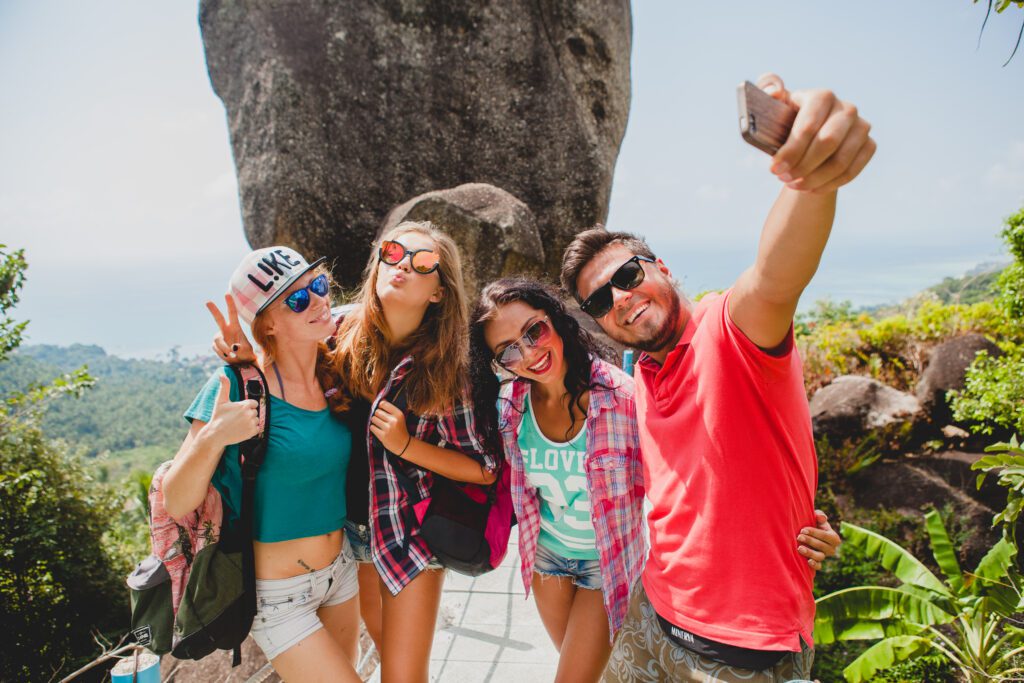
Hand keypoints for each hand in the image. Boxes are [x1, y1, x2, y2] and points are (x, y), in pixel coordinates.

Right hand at [206, 375, 259, 446]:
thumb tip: (221, 375)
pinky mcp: (252, 432)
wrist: (216, 434)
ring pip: (256, 420)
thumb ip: (224, 387)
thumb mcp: (220, 401)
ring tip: (239, 424)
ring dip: (250, 421)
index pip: (253, 403)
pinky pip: (257, 428)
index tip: (238, 411)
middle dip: (248, 414)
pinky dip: (252, 429)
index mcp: (244, 405)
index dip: (246, 406)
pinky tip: (242, 429)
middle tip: (236, 418)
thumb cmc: (218, 416)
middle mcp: (250, 414)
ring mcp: (252, 423)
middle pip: (254, 411)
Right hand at [207, 295, 256, 363]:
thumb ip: (242, 349)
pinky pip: (217, 349)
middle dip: (213, 310)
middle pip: (218, 318)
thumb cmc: (246, 354)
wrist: (241, 362)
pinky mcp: (215, 345)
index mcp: (236, 327)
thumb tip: (233, 348)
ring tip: (233, 355)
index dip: (230, 304)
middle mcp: (226, 330)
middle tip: (208, 301)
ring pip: (218, 341)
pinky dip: (223, 354)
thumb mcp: (247, 352)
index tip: (227, 294)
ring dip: (224, 349)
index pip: (233, 314)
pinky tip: (228, 356)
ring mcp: (220, 337)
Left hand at [370, 400, 411, 454]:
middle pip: (377, 411)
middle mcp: (393, 420)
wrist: (404, 444)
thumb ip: (390, 409)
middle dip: (377, 415)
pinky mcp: (383, 436)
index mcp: (399, 414)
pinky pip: (372, 427)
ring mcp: (388, 428)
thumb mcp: (399, 417)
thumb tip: (381, 400)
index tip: (382, 410)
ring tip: (380, 425)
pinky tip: (379, 430)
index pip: (383, 404)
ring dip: (375, 422)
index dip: (380, 406)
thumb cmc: (400, 429)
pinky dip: (374, 428)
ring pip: (373, 419)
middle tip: (382, 420)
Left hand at [758, 73, 874, 194]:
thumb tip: (773, 91)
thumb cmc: (787, 124)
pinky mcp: (869, 145)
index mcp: (822, 96)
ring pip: (840, 161)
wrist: (809, 141)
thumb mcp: (773, 108)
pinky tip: (811, 188)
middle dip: (802, 166)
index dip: (791, 150)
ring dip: (814, 179)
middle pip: (827, 143)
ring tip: (794, 185)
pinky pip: (851, 171)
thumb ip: (768, 91)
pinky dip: (829, 184)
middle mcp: (846, 108)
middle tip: (784, 178)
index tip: (774, 168)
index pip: (809, 125)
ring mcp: (861, 127)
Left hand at [797, 509, 841, 570]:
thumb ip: (820, 516)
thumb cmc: (814, 523)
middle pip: (822, 546)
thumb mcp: (817, 518)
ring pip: (819, 556)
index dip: (814, 533)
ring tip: (799, 548)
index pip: (825, 536)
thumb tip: (820, 518)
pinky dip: (814, 565)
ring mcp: (824, 556)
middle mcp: (831, 549)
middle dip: (810, 541)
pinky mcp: (817, 563)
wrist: (806, 534)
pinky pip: (818, 566)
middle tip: (799, 537)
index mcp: (834, 538)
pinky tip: (808, 561)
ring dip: (810, 553)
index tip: (803, 530)